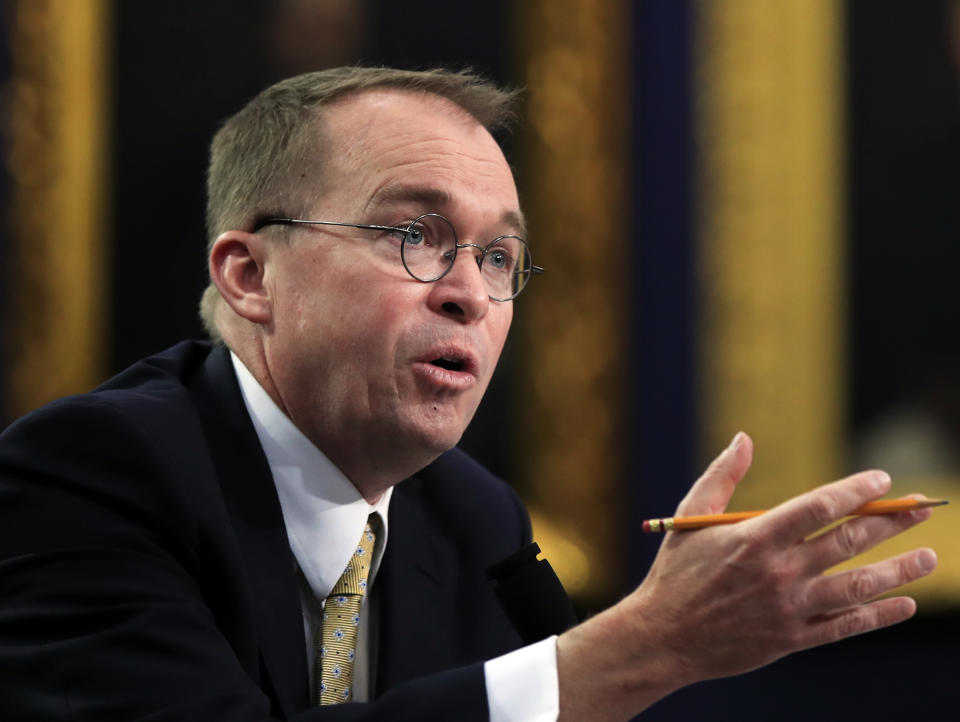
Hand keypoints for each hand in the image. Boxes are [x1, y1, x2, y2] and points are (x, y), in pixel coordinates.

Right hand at [556, 432, 937, 721]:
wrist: (663, 636)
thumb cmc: (676, 572)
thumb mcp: (691, 517)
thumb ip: (721, 475)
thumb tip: (744, 438)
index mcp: (755, 538)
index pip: (819, 507)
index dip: (856, 491)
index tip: (882, 481)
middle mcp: (778, 572)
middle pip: (848, 541)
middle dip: (891, 522)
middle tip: (923, 508)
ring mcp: (789, 608)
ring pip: (858, 585)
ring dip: (899, 569)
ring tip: (929, 555)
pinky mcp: (792, 639)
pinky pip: (845, 626)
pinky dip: (878, 615)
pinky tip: (903, 603)